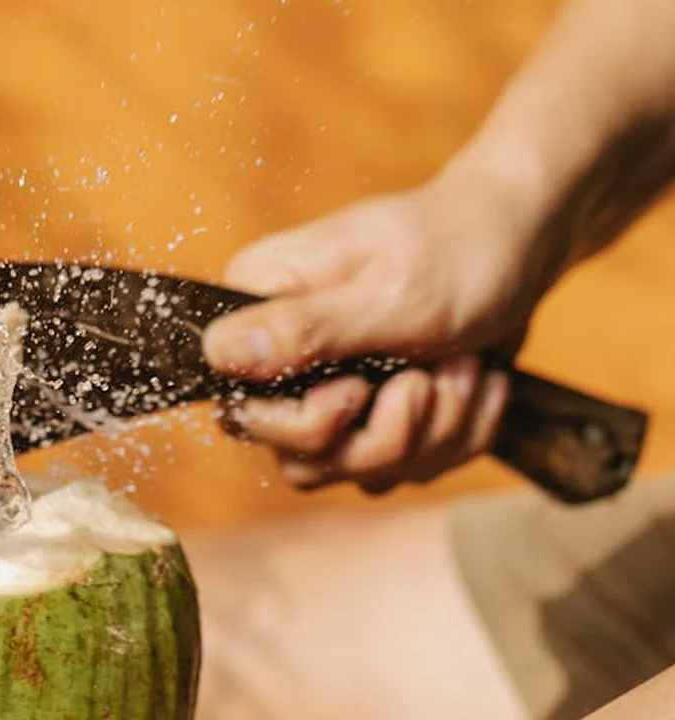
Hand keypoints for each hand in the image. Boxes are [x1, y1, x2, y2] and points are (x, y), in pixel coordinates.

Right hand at [202, 170, 562, 494]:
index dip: (304, 422)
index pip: (239, 410)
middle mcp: (280, 356)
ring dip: (436, 429)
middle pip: (301, 461)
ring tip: (463, 365)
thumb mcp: (387, 293)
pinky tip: (475, 379)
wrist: (520, 243)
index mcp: (259, 308)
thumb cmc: (455, 248)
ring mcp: (327, 391)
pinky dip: (458, 432)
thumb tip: (217, 353)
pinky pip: (405, 468)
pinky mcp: (372, 415)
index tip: (359, 385)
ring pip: (358, 471)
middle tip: (428, 377)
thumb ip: (302, 329)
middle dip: (388, 435)